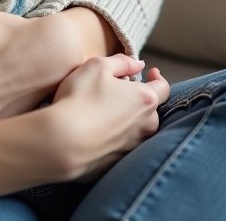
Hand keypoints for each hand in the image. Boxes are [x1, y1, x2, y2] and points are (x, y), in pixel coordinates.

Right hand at [0, 56, 170, 194]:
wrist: (62, 142)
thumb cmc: (80, 99)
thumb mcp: (97, 66)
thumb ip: (122, 62)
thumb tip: (139, 64)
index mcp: (145, 100)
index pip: (163, 87)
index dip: (158, 78)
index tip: (151, 73)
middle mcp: (146, 125)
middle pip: (150, 110)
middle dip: (139, 100)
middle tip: (120, 94)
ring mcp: (133, 147)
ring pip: (137, 130)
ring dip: (128, 121)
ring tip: (106, 114)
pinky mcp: (118, 162)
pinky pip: (121, 147)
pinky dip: (115, 138)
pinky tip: (97, 133)